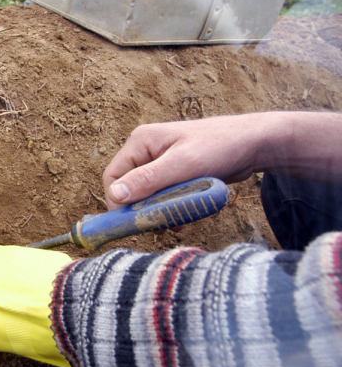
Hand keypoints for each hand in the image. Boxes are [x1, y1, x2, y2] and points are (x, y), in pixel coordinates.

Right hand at [102, 115, 267, 209]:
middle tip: (158, 224)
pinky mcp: (174, 174)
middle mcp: (146, 151)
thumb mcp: (182, 165)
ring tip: (176, 219)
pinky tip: (183, 215)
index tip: (131, 222)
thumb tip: (115, 195)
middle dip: (140, 208)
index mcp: (140, 142)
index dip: (118, 201)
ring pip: (145, 195)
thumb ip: (148, 179)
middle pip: (128, 187)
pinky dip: (169, 207)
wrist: (253, 144)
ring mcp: (160, 162)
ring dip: (157, 210)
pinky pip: (161, 196)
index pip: (113, 176)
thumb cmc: (219, 147)